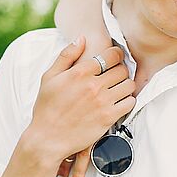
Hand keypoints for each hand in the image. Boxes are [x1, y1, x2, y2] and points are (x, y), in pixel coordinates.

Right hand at [29, 37, 135, 164]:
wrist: (48, 138)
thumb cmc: (47, 107)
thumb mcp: (49, 77)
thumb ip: (66, 55)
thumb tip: (82, 38)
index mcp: (80, 72)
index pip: (111, 55)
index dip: (116, 54)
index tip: (116, 58)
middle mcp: (94, 85)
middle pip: (122, 69)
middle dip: (122, 69)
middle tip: (117, 74)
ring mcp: (103, 102)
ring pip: (129, 85)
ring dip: (126, 84)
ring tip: (119, 87)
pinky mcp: (108, 117)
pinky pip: (129, 103)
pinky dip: (128, 101)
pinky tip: (120, 101)